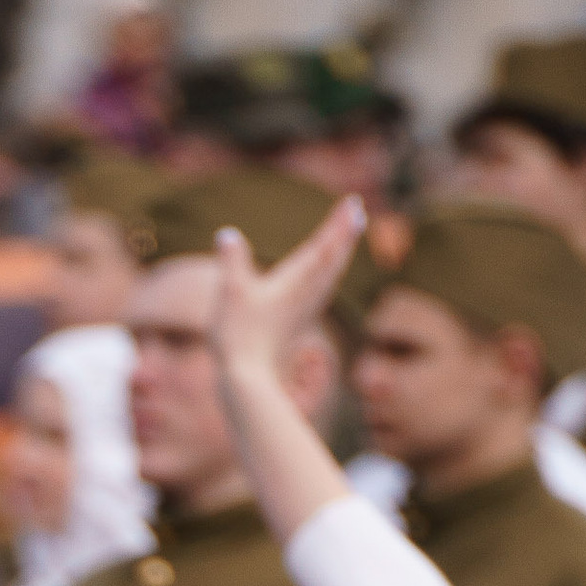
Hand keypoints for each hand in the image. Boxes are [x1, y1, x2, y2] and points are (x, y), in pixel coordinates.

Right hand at [209, 199, 366, 392]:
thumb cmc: (238, 337)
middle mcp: (303, 296)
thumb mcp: (230, 294)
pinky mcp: (294, 327)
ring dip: (339, 255)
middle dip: (345, 234)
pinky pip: (318, 295)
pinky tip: (325, 280)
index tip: (355, 204)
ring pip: (328, 278)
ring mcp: (301, 313)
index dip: (338, 224)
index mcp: (293, 282)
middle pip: (331, 260)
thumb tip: (227, 235)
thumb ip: (232, 262)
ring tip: (347, 237)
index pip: (322, 247)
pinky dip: (327, 279)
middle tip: (358, 212)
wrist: (246, 382)